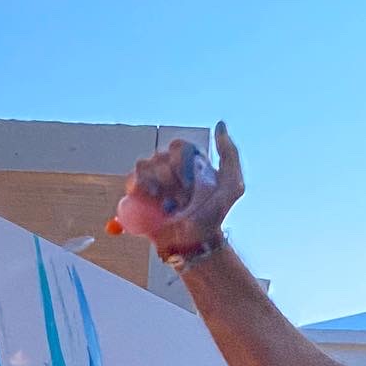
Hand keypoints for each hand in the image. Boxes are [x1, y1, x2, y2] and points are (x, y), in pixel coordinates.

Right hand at [127, 122, 243, 255]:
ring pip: (145, 165)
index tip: (192, 184)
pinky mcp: (139, 194)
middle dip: (171, 177)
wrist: (197, 241)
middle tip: (183, 198)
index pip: (179, 147)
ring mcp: (153, 180)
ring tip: (168, 204)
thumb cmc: (214, 214)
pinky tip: (153, 199)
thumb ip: (229, 154)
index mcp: (189, 160)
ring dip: (157, 184)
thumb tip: (219, 124)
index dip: (183, 164)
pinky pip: (132, 181)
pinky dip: (139, 187)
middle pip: (161, 155)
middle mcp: (170, 166)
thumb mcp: (233, 185)